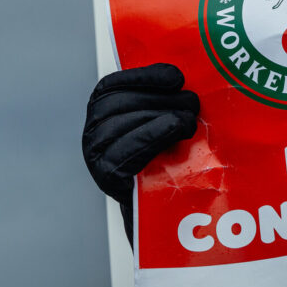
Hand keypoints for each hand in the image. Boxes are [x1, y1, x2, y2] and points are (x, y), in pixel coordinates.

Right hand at [82, 63, 199, 203]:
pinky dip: (155, 133)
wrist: (157, 209)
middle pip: (120, 104)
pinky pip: (128, 149)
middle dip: (161, 98)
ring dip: (162, 115)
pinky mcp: (107, 176)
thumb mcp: (159, 125)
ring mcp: (95, 156)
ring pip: (123, 123)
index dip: (144, 76)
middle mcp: (92, 133)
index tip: (176, 77)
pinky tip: (177, 127)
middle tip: (193, 102)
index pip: (112, 86)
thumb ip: (162, 102)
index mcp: (100, 114)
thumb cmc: (163, 162)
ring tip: (191, 118)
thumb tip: (187, 83)